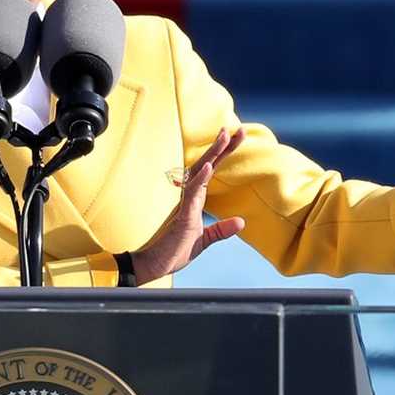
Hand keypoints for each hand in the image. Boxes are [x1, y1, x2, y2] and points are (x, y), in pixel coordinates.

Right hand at [130, 127, 246, 284]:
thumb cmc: (173, 251)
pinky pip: (192, 194)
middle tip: (237, 129)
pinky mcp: (182, 215)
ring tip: (225, 136)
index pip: (213, 171)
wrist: (154, 265)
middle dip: (223, 147)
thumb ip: (221, 230)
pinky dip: (200, 179)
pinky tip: (209, 167)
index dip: (225, 154)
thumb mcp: (204, 240)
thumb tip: (241, 222)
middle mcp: (190, 196)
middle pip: (208, 165)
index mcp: (195, 200)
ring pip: (200, 173)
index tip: (238, 136)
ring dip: (213, 155)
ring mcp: (185, 204)